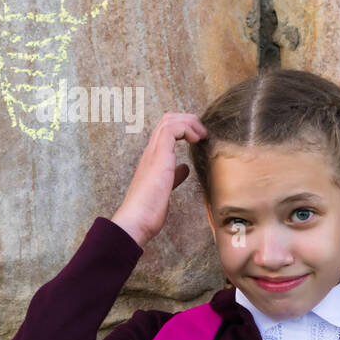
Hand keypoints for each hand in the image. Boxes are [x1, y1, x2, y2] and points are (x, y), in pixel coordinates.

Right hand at [111, 112, 207, 247]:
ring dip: (190, 123)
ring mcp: (154, 152)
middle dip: (189, 120)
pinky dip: (187, 129)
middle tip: (202, 134)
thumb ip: (174, 176)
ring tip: (201, 136)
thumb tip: (184, 168)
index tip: (198, 139)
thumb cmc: (148, 209)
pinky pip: (172, 129)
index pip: (166, 130)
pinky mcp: (159, 156)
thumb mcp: (166, 188)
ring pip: (169, 120)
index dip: (184, 127)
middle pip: (168, 119)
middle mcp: (152, 151)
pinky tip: (196, 141)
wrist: (136, 220)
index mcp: (153, 157)